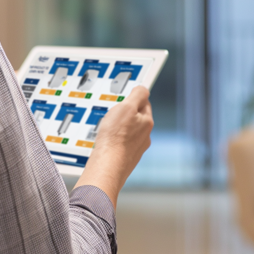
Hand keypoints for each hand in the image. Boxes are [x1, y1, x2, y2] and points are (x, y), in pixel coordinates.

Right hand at [74, 85, 153, 206]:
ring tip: (107, 129)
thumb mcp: (126, 107)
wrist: (108, 164)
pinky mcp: (126, 157)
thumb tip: (143, 89)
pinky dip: (114, 140)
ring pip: (128, 131)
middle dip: (124, 113)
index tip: (125, 97)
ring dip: (119, 128)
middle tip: (112, 113)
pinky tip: (106, 141)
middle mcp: (145, 135)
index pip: (144, 102)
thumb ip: (137, 95)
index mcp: (147, 121)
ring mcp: (136, 147)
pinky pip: (121, 143)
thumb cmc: (115, 137)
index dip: (133, 97)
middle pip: (136, 117)